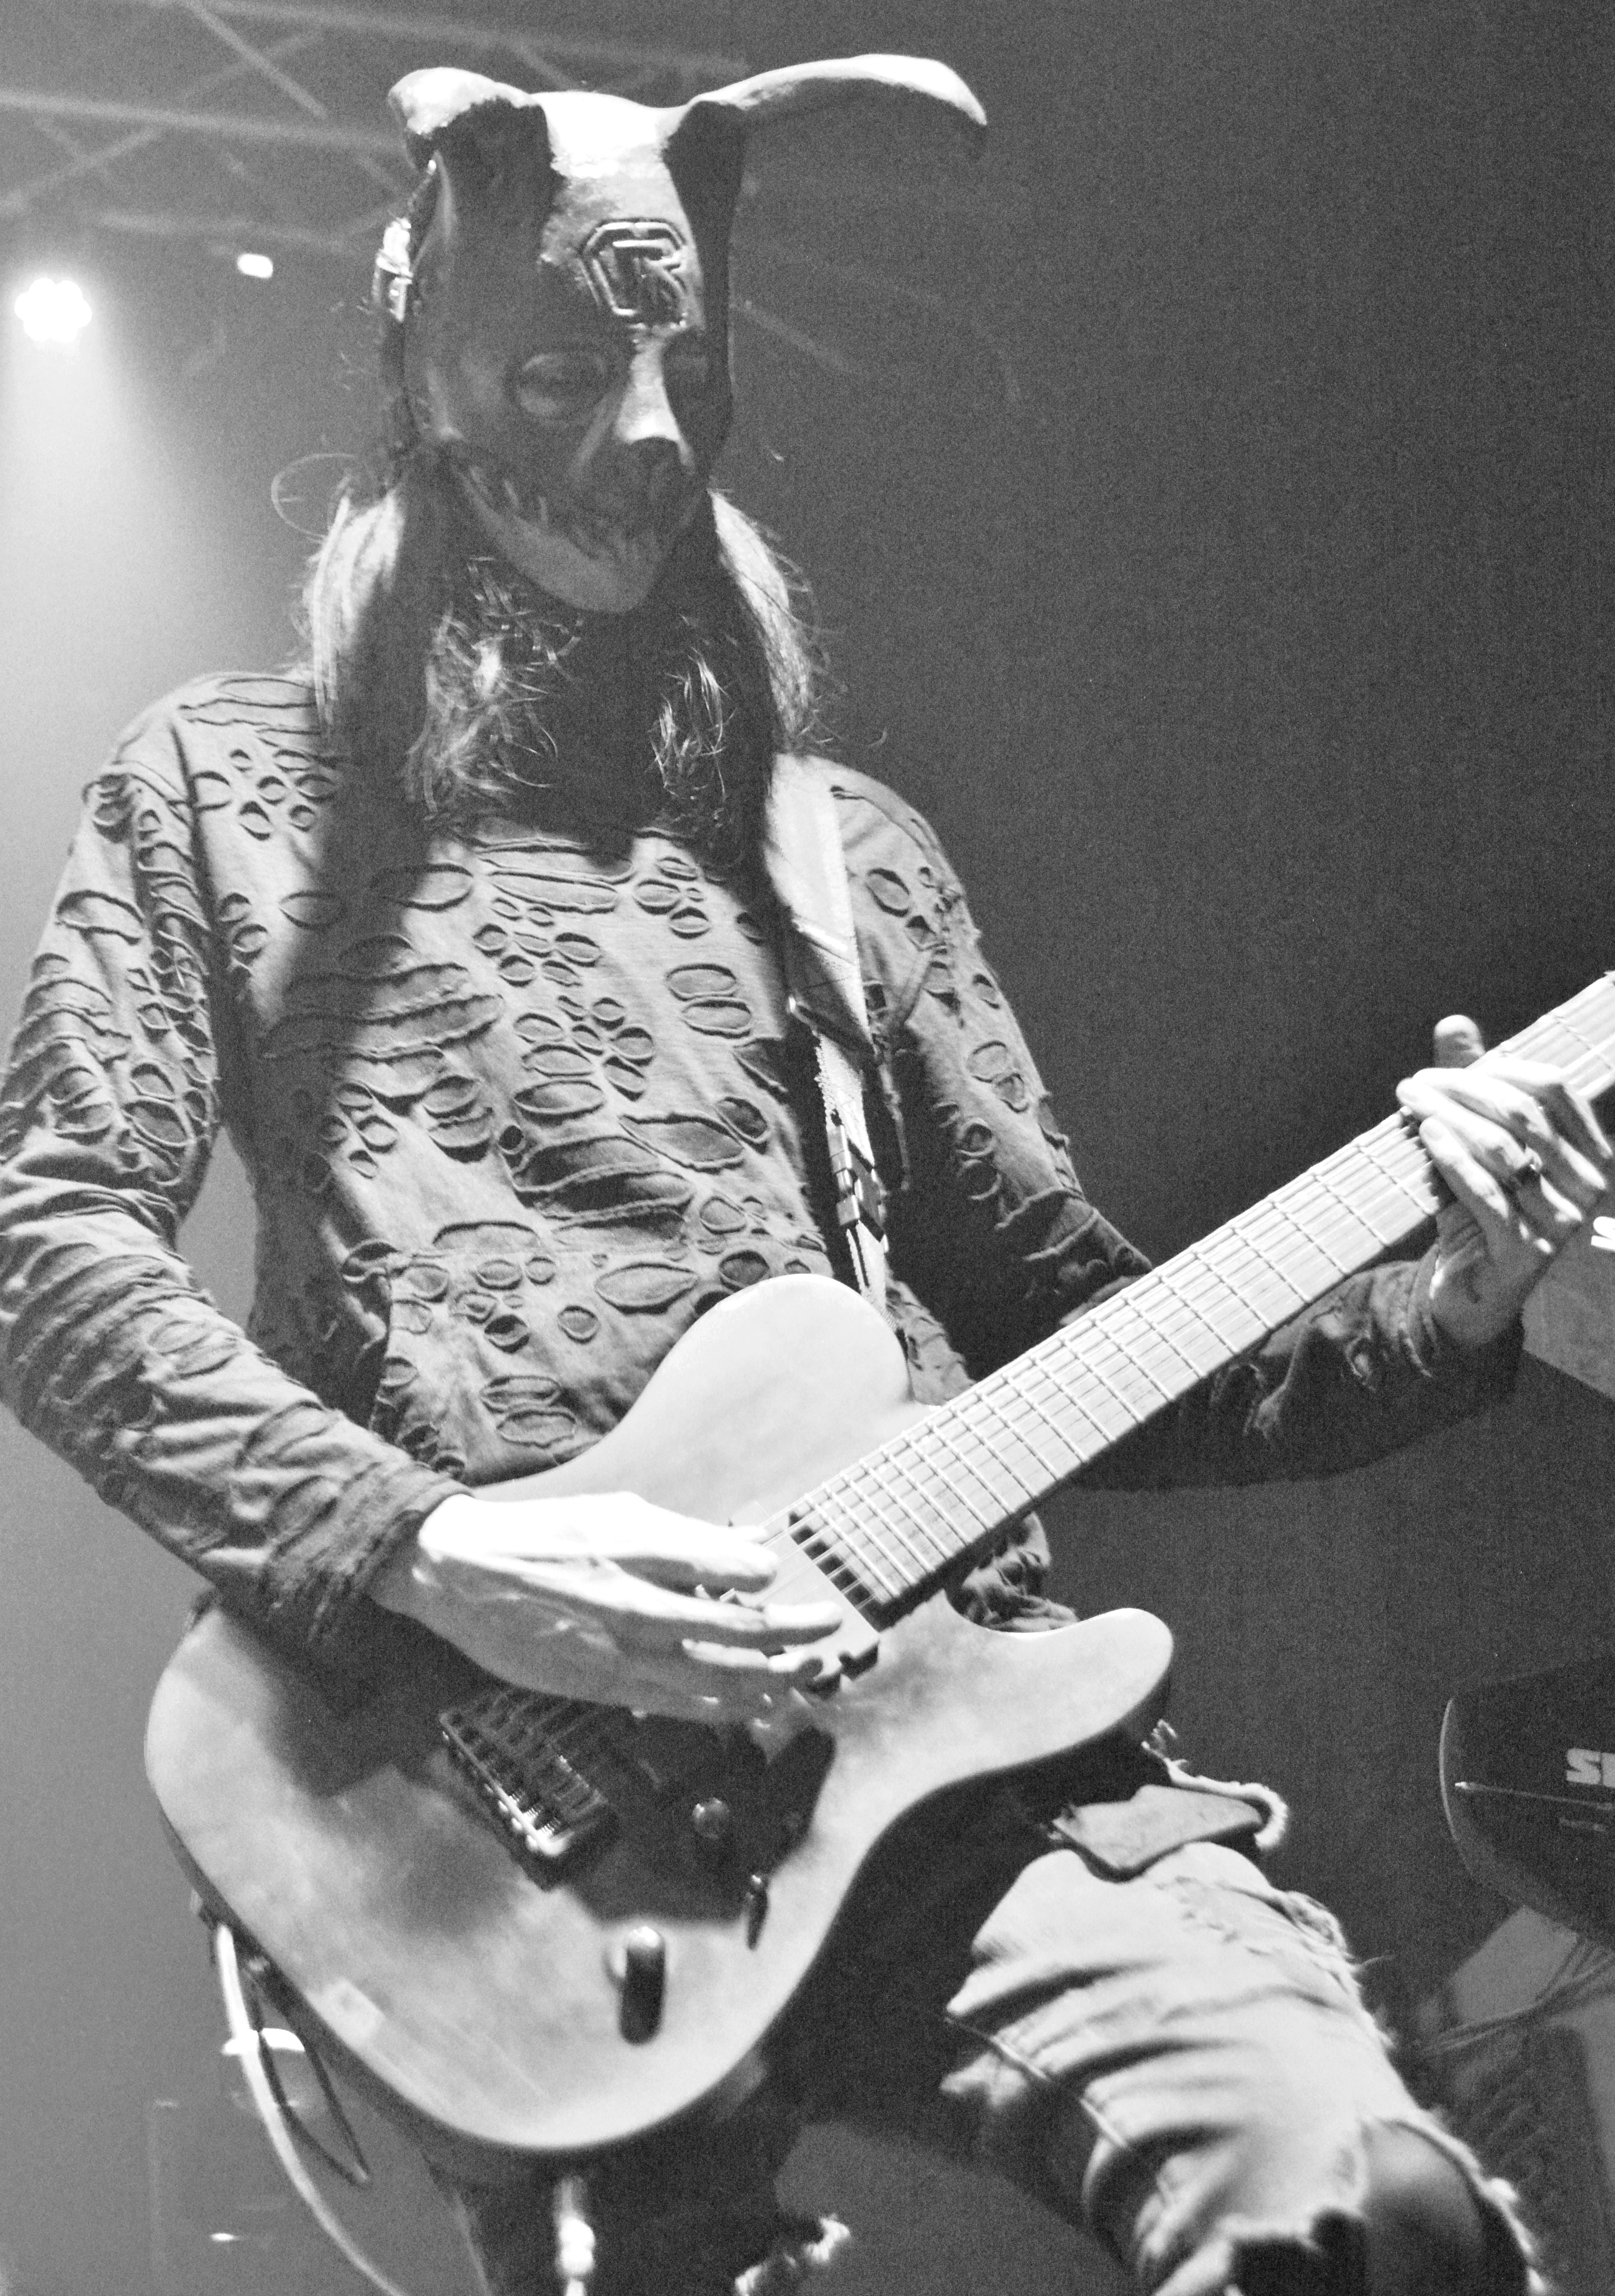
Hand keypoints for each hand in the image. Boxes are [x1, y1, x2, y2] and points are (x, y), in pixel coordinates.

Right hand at [372, 1489, 843, 1722]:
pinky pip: (675, 1706)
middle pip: (734, 1635)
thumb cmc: (545, 1534)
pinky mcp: (600, 1688)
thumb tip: (757, 1545)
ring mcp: (617, 1655)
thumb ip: (689, 1537)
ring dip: (770, 1683)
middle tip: (829, 1631)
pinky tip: (752, 1708)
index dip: (774, 1584)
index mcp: (636, 1553)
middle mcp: (633, 1608)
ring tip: (807, 1678)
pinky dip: (721, 1710)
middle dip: (792, 1638)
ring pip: (712, 1682)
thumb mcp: (619, 1512)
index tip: (799, 1585)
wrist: (461, 1573)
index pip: (728, 1573)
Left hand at [1396, 1014, 1611, 1349]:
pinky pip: (1487, 1192)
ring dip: (1449, 1119)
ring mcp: (1561, 1222)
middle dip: (1463, 1090)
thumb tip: (1453, 1023)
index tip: (1446, 1069)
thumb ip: (1471, 1086)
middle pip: (1522, 1115)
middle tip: (1412, 1085)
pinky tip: (1426, 1136)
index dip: (1499, 1068)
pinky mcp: (1525, 1253)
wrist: (1472, 1290)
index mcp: (1590, 1152)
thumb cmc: (1479, 1207)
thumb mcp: (1476, 1143)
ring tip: (1411, 1104)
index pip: (1552, 1087)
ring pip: (1502, 1151)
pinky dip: (1452, 1158)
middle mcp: (1587, 1186)